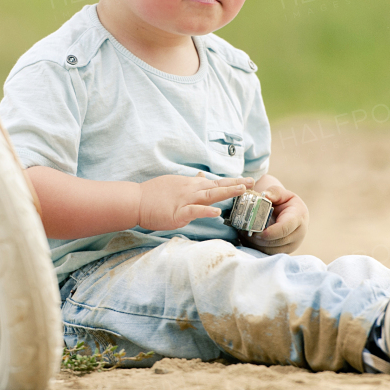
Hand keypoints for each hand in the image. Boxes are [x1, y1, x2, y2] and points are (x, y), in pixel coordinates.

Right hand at [137, 173, 254, 231]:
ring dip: (226, 192)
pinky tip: (217, 212)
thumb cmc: (153, 194)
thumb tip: (201, 177)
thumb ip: (189, 183)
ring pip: (209, 195)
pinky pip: (194, 211)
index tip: (246, 181)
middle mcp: (190, 190)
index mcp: (190, 185)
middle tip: (252, 182)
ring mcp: (185, 201)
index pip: (214, 182)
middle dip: (235, 184)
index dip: (231, 181)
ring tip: (241, 191)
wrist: (136, 200)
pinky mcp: (178, 213)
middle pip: (217, 186)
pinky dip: (206, 211)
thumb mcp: (173, 184)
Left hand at [237, 175, 307, 253]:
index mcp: (298, 217)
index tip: (256, 231)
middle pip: (277, 241)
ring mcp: (293, 244)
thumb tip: (265, 196)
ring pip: (272, 250)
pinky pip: (269, 253)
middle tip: (245, 232)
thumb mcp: (280, 193)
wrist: (291, 213)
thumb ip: (274, 192)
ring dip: (257, 244)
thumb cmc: (284, 201)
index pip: (284, 228)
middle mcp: (299, 233)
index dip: (269, 232)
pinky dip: (257, 248)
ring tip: (245, 235)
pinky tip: (249, 240)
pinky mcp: (285, 251)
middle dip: (259, 238)